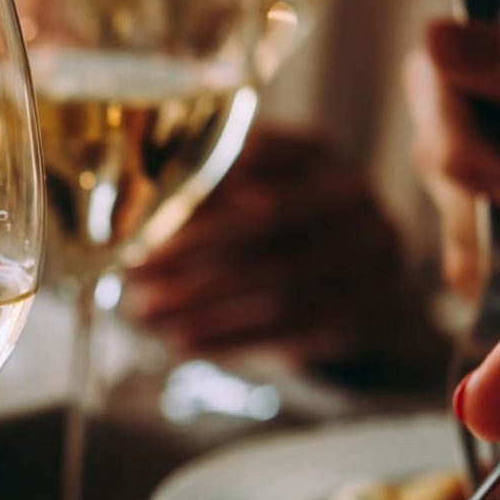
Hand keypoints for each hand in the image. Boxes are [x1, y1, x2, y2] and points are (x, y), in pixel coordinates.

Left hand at [127, 129, 431, 370]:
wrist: (368, 308)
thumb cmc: (286, 248)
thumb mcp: (253, 208)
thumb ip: (203, 203)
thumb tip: (125, 224)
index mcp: (315, 155)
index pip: (255, 158)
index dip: (195, 188)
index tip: (138, 216)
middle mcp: (353, 196)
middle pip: (269, 220)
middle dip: (191, 249)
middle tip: (133, 272)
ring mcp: (373, 254)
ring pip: (280, 282)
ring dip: (203, 303)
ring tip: (146, 316)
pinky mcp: (371, 311)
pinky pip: (295, 329)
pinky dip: (232, 339)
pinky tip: (183, 345)